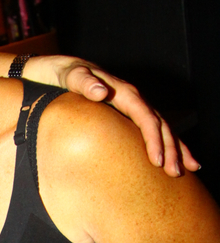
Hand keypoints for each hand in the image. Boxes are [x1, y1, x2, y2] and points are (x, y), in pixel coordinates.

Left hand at [22, 55, 199, 177]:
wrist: (55, 69)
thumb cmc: (61, 74)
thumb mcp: (69, 76)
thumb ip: (84, 83)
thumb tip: (103, 92)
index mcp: (121, 90)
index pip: (144, 116)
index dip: (152, 138)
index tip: (156, 160)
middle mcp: (131, 98)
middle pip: (159, 123)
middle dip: (171, 147)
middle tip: (176, 173)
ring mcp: (131, 106)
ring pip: (161, 127)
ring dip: (175, 147)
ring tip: (188, 169)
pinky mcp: (126, 114)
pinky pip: (150, 129)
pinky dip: (164, 142)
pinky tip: (173, 157)